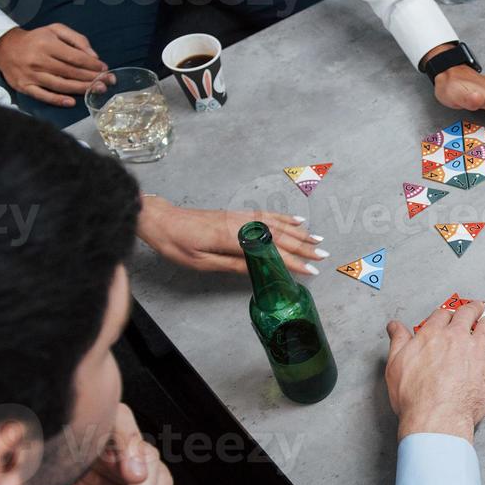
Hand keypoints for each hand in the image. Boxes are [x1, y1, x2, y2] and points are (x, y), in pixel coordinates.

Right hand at [0, 25, 106, 108]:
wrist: (5, 47)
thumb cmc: (37, 39)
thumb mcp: (55, 30)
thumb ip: (77, 39)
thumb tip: (94, 56)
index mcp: (47, 44)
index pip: (75, 57)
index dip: (92, 65)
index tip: (104, 69)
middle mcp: (39, 60)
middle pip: (70, 72)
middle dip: (92, 78)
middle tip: (107, 82)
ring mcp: (31, 75)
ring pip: (60, 85)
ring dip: (81, 89)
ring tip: (97, 90)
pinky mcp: (24, 86)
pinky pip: (43, 95)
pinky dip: (57, 100)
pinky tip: (72, 102)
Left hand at [12, 403, 172, 484]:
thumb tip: (24, 459)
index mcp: (72, 447)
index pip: (98, 421)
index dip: (115, 435)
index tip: (120, 463)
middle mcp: (101, 450)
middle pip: (131, 435)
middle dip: (137, 457)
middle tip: (136, 481)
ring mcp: (126, 466)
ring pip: (151, 464)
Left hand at [137, 195, 324, 274]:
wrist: (160, 219)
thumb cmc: (177, 244)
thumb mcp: (201, 262)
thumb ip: (232, 264)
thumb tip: (259, 270)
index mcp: (232, 238)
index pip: (270, 251)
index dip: (292, 261)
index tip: (310, 270)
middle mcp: (240, 224)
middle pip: (278, 235)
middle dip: (303, 246)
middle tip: (323, 255)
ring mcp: (239, 217)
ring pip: (275, 223)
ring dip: (298, 232)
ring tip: (317, 239)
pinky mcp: (236, 214)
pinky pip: (266, 215)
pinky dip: (283, 218)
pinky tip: (295, 221)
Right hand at [384, 301, 484, 441]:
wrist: (437, 417)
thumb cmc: (414, 397)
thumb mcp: (395, 365)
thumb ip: (398, 341)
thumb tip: (394, 326)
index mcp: (433, 335)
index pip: (442, 316)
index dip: (447, 314)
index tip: (450, 315)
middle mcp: (457, 338)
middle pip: (467, 314)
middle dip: (472, 309)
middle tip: (476, 308)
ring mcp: (477, 350)